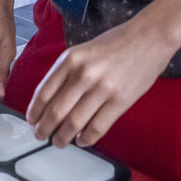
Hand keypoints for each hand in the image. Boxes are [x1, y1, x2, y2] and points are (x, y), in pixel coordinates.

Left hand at [27, 17, 174, 147]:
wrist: (149, 38)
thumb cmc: (115, 43)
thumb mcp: (82, 50)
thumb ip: (66, 72)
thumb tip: (50, 100)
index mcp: (70, 59)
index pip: (44, 92)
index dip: (35, 111)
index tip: (31, 121)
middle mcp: (83, 74)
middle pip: (56, 111)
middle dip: (44, 128)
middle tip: (40, 136)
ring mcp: (102, 89)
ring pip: (74, 123)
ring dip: (63, 137)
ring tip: (59, 142)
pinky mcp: (120, 101)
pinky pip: (97, 127)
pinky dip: (86, 138)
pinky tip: (82, 141)